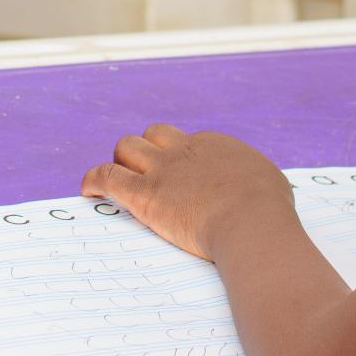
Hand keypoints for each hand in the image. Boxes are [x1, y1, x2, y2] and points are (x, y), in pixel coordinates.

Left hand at [80, 124, 293, 260]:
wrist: (251, 221)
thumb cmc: (268, 209)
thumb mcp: (268, 182)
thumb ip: (254, 180)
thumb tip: (259, 186)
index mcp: (213, 146)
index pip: (186, 142)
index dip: (180, 158)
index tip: (181, 178)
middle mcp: (184, 150)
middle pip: (154, 134)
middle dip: (147, 149)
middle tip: (146, 173)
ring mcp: (162, 170)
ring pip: (127, 146)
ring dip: (121, 160)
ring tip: (118, 179)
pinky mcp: (144, 195)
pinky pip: (107, 176)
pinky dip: (93, 179)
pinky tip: (87, 190)